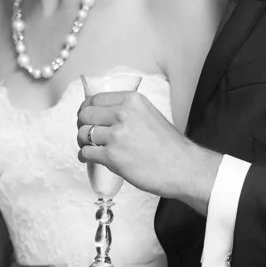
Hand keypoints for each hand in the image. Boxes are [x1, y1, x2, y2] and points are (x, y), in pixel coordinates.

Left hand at [76, 89, 220, 212]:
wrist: (183, 168)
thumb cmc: (170, 146)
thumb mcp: (150, 114)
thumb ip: (129, 111)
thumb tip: (105, 114)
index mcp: (132, 101)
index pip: (96, 98)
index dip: (87, 108)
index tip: (86, 116)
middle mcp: (123, 114)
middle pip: (86, 114)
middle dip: (82, 124)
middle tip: (85, 132)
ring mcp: (117, 135)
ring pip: (83, 133)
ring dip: (82, 141)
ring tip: (88, 147)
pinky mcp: (112, 156)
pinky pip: (86, 152)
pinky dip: (84, 156)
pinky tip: (87, 158)